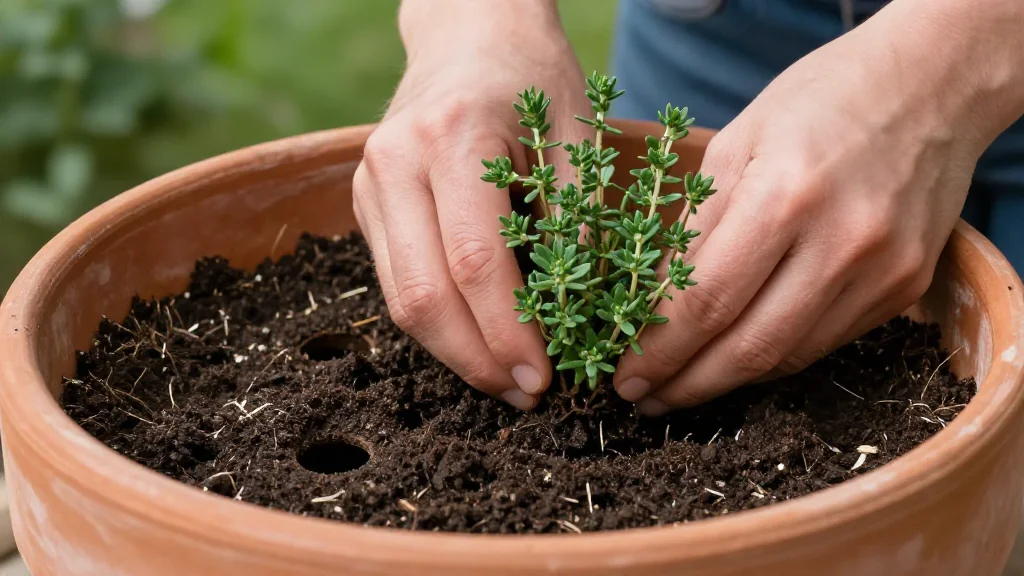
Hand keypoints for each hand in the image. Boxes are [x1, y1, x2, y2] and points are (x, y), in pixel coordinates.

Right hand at [353, 0, 588, 408]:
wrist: (469, 34)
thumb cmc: (533, 79)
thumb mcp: (576, 140)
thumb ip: (577, 227)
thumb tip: (581, 324)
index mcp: (452, 137)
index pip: (475, 263)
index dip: (509, 333)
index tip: (546, 379)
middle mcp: (395, 162)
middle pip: (424, 295)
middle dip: (478, 360)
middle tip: (526, 394)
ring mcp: (370, 185)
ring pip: (401, 300)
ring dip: (455, 353)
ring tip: (507, 380)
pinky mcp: (367, 206)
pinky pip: (398, 283)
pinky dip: (439, 324)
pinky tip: (479, 342)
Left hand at [613, 1, 1015, 414]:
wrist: (931, 86)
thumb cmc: (819, 101)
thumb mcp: (736, 141)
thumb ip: (696, 226)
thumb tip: (653, 305)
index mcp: (786, 195)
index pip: (707, 301)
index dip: (660, 352)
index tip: (624, 377)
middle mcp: (841, 243)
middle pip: (749, 347)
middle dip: (687, 385)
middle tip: (644, 400)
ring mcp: (883, 272)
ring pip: (788, 356)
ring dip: (728, 381)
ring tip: (683, 386)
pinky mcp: (905, 288)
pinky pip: (825, 343)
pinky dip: (774, 357)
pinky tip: (739, 356)